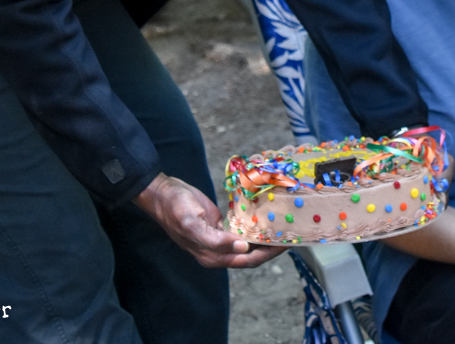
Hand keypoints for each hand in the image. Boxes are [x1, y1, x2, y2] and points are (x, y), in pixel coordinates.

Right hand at [134, 173, 283, 267]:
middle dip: (271, 248)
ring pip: (248, 244)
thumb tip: (242, 249)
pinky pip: (242, 231)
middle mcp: (218, 251)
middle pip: (251, 255)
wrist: (162, 193)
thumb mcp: (191, 223)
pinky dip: (255, 228)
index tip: (286, 244)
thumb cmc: (175, 208)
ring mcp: (219, 239)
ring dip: (265, 238)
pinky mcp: (220, 226)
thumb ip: (214, 240)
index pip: (247, 260)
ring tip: (285, 228)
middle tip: (292, 235)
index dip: (267, 255)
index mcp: (211, 256)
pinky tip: (267, 219)